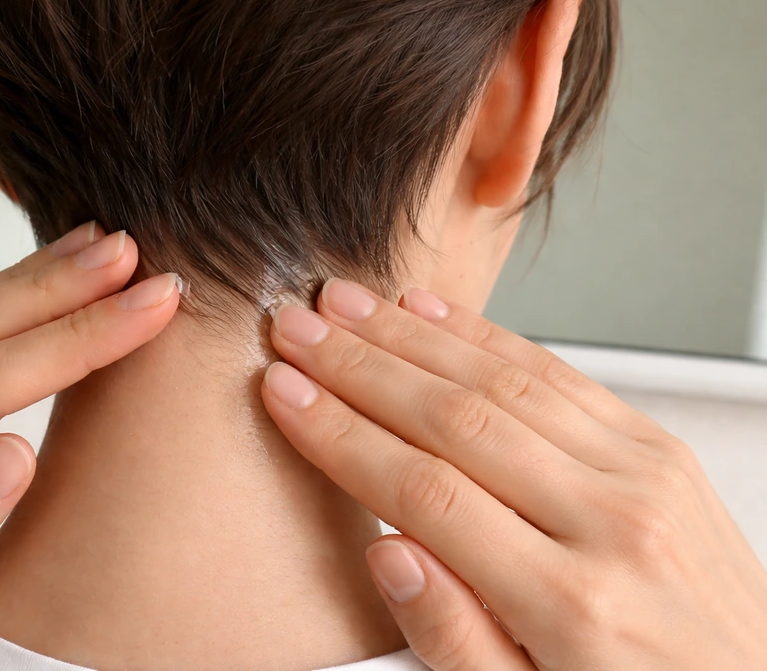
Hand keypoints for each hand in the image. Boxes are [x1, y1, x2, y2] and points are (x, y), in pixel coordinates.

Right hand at [261, 278, 766, 669]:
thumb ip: (455, 638)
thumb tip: (387, 551)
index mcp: (571, 606)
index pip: (424, 493)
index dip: (341, 435)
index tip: (288, 395)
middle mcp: (612, 526)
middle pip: (456, 420)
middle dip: (361, 368)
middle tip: (299, 331)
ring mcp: (643, 477)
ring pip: (503, 383)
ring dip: (413, 338)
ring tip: (348, 309)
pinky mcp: (658, 449)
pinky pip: (560, 375)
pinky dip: (488, 338)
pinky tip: (434, 315)